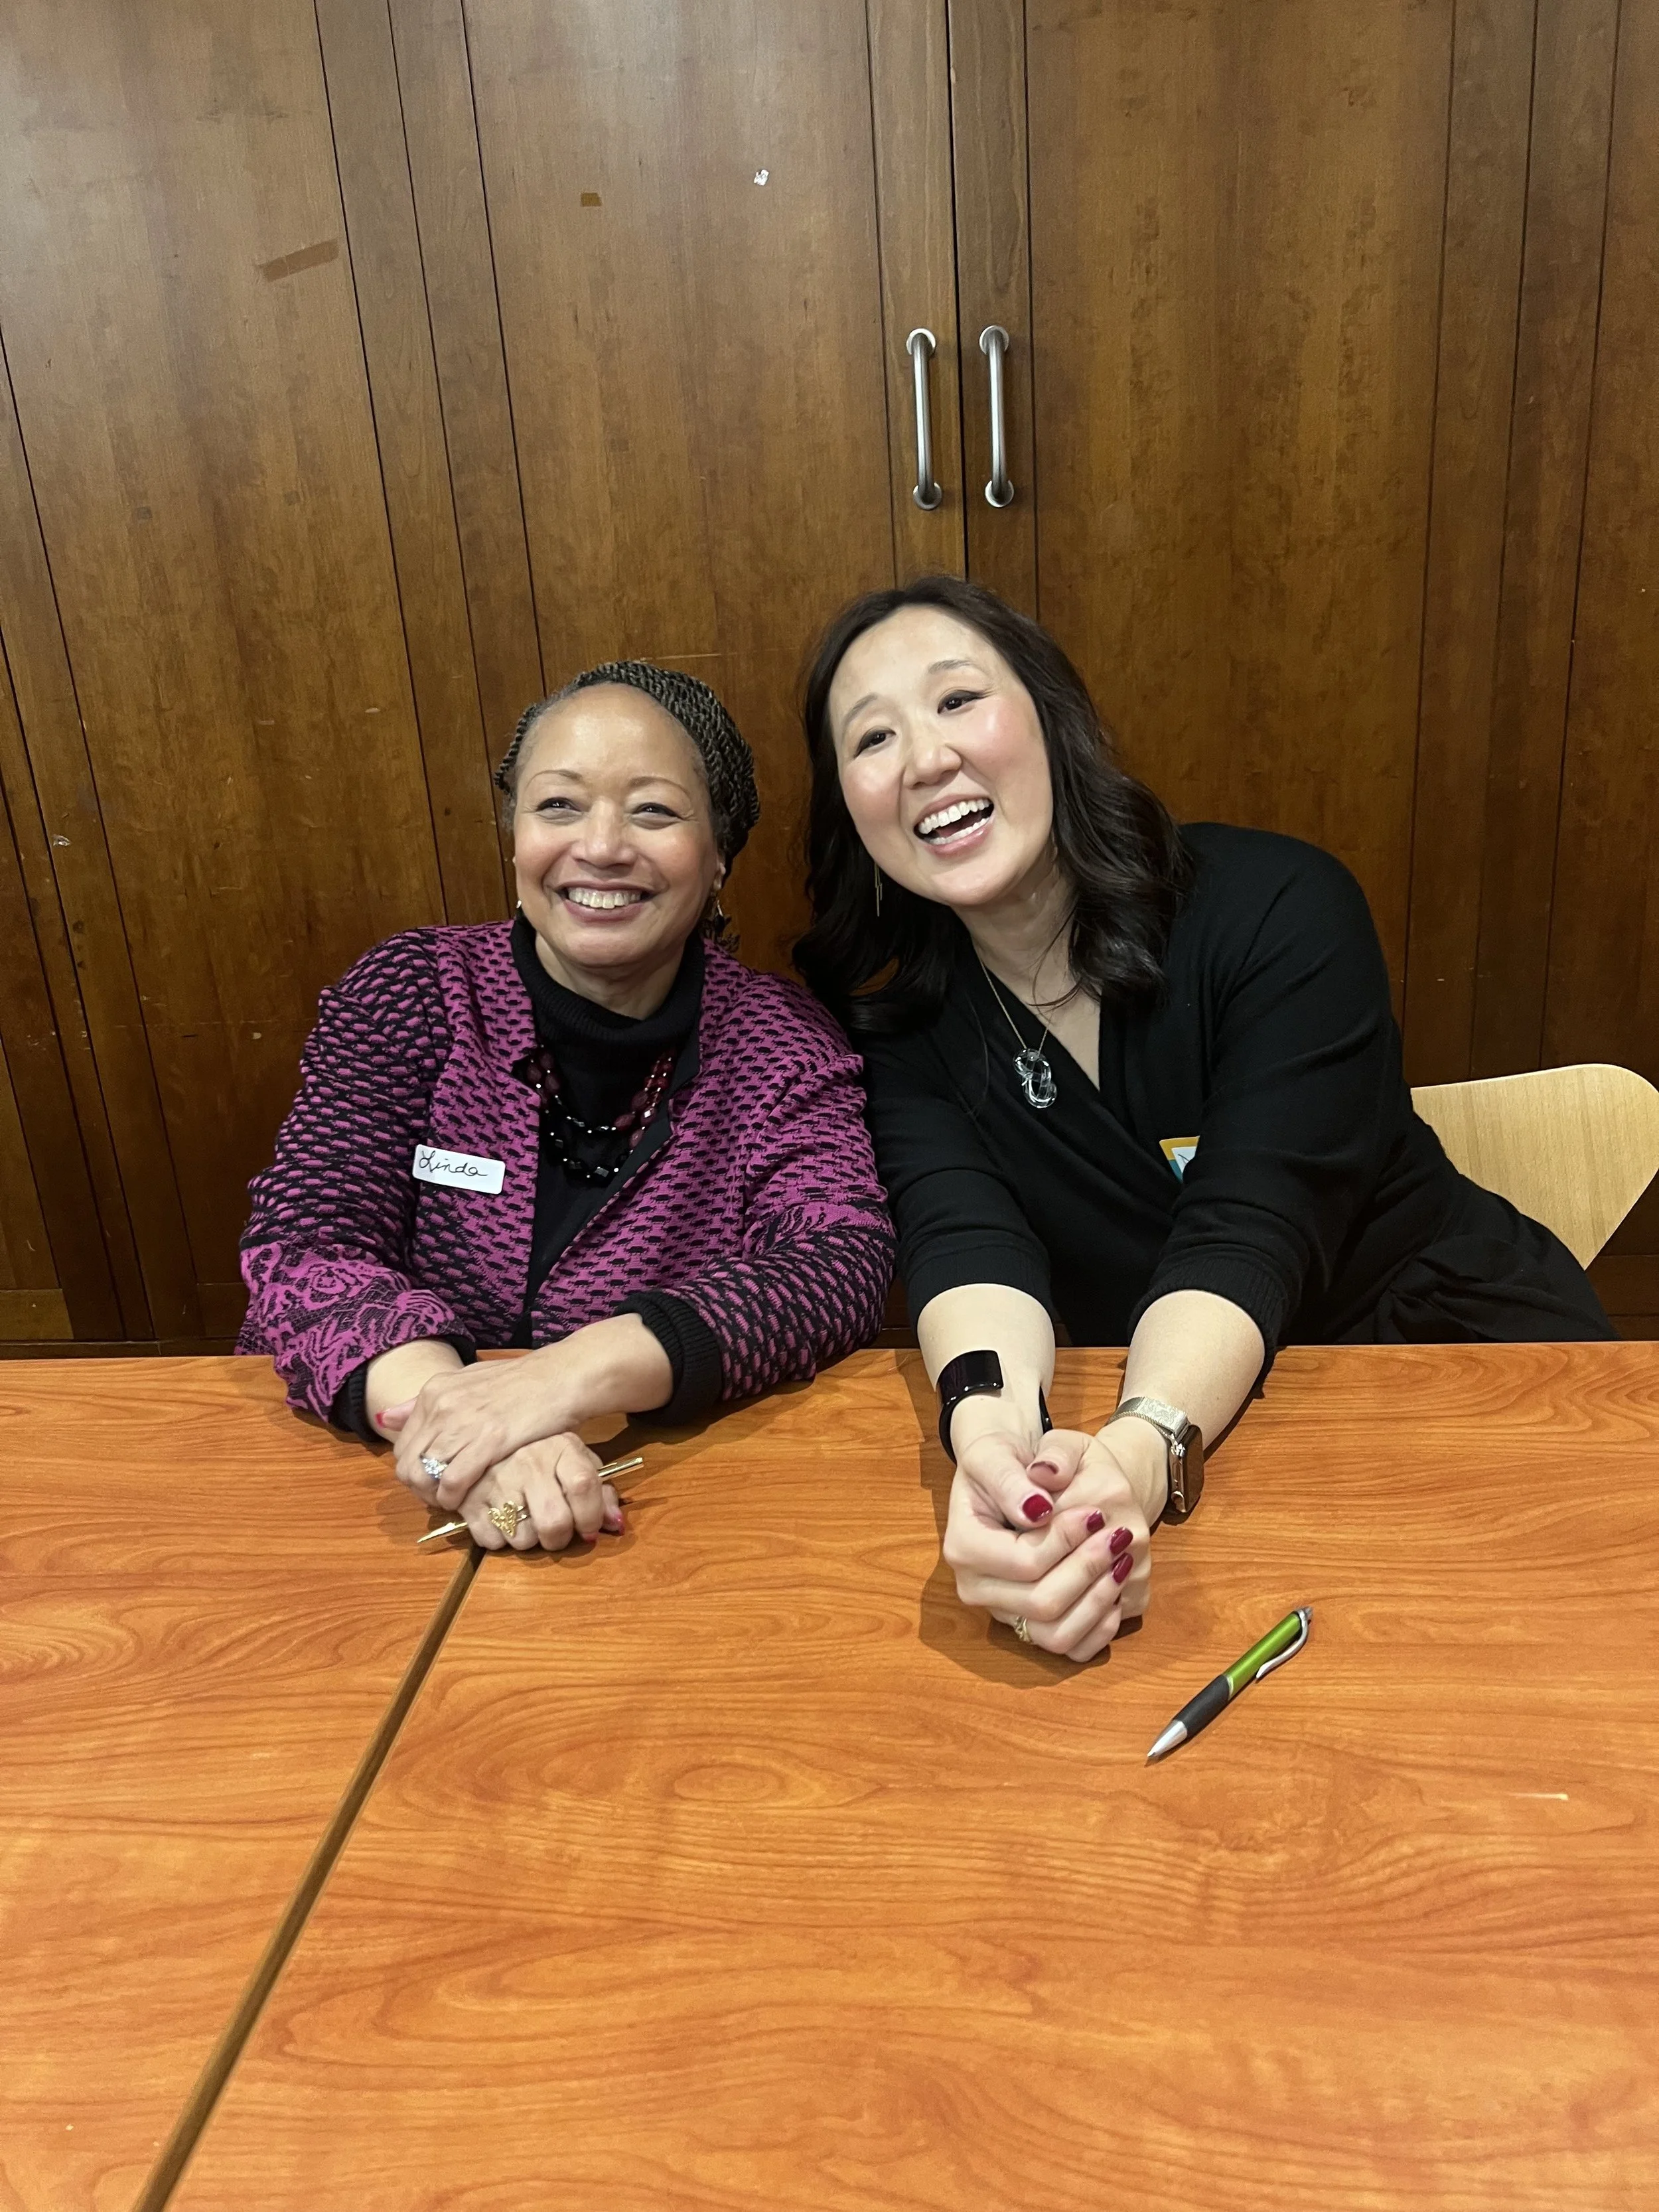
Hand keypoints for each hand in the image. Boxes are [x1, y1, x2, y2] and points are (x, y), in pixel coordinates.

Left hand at [383, 1318, 671, 1508]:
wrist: (561, 1376)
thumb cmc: (521, 1382)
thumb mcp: (468, 1381)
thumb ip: (428, 1401)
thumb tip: (387, 1417)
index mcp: (435, 1390)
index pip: (403, 1443)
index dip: (412, 1470)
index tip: (431, 1483)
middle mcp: (442, 1404)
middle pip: (408, 1462)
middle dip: (419, 1488)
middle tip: (438, 1499)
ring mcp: (463, 1422)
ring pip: (425, 1475)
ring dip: (434, 1497)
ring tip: (452, 1503)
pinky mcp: (488, 1440)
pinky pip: (453, 1481)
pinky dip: (453, 1499)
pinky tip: (465, 1503)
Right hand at [456, 1435, 625, 1551]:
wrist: (484, 1435)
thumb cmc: (542, 1454)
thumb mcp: (574, 1460)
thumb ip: (599, 1490)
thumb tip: (616, 1525)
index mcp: (560, 1447)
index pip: (583, 1485)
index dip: (591, 1516)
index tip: (589, 1528)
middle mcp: (528, 1462)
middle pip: (554, 1522)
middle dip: (560, 1539)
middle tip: (557, 1532)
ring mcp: (496, 1480)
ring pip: (523, 1539)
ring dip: (529, 1539)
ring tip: (526, 1519)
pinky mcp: (469, 1499)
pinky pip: (492, 1541)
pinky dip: (499, 1539)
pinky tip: (502, 1518)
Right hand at [942, 1426, 1150, 1662]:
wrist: (1005, 1474)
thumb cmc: (999, 1460)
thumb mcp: (996, 1453)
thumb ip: (1012, 1480)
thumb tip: (1037, 1510)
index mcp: (963, 1548)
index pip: (1023, 1562)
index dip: (1066, 1541)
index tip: (1096, 1512)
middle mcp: (976, 1588)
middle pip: (1042, 1602)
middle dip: (1087, 1569)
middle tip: (1119, 1535)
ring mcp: (1002, 1611)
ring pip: (1056, 1634)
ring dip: (1097, 1601)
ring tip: (1121, 1564)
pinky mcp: (1027, 1624)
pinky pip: (1068, 1646)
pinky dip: (1098, 1629)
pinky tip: (1116, 1595)